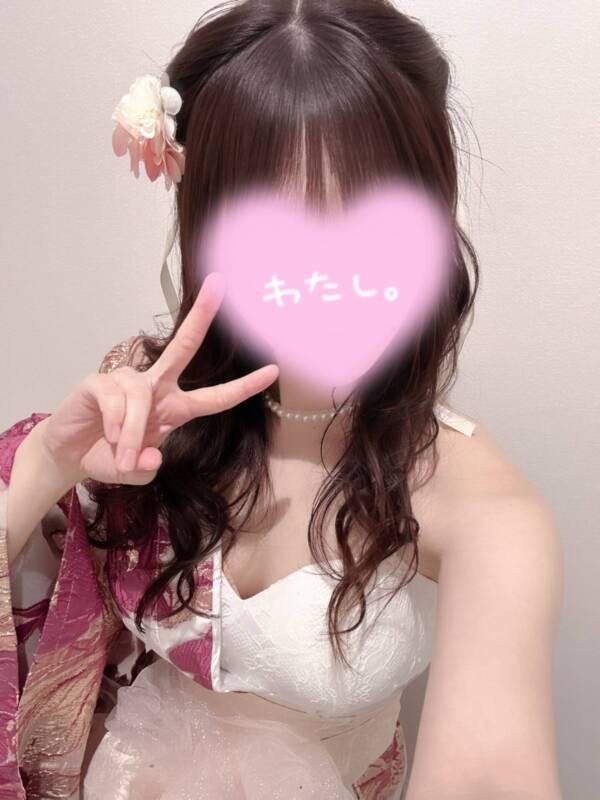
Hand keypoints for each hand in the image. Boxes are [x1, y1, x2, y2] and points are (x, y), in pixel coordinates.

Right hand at [40, 273, 278, 484]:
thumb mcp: (133, 472)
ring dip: (131, 432)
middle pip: (183, 346)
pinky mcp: (99, 381)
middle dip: (201, 316)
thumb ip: (145, 470)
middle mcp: (155, 387)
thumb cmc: (108, 455)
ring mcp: (127, 381)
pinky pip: (116, 400)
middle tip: (220, 283)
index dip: (243, 386)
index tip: (272, 370)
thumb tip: (151, 457)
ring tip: (121, 454)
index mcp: (175, 407)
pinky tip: (105, 435)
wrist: (69, 454)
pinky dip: (115, 424)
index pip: (215, 397)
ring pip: (141, 397)